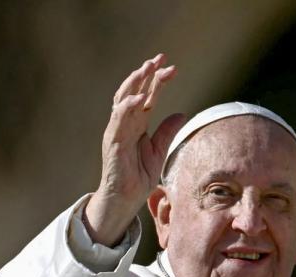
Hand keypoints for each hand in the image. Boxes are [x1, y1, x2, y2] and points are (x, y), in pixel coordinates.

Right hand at [85, 54, 185, 246]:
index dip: (158, 80)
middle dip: (146, 73)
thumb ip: (167, 132)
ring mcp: (117, 130)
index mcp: (137, 124)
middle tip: (160, 58)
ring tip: (147, 68)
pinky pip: (119, 119)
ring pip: (123, 99)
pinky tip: (141, 97)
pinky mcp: (112, 141)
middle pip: (135, 91)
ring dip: (135, 82)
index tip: (172, 68)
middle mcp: (125, 123)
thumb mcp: (159, 151)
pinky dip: (128, 106)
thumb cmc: (138, 177)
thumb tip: (182, 113)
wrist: (125, 199)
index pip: (148, 96)